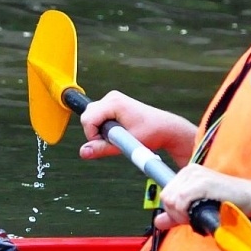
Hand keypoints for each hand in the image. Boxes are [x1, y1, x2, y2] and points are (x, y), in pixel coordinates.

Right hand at [78, 91, 194, 161]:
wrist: (166, 128)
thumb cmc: (152, 133)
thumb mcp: (126, 144)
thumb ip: (102, 148)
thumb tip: (83, 152)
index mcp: (114, 102)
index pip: (88, 119)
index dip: (92, 136)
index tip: (107, 143)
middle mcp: (111, 97)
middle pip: (87, 116)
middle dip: (95, 132)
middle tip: (115, 140)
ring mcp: (112, 99)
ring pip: (91, 116)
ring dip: (100, 130)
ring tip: (119, 135)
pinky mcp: (113, 104)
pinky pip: (97, 116)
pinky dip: (103, 127)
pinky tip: (118, 131)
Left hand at [154, 164, 250, 231]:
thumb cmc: (229, 203)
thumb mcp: (197, 209)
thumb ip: (177, 214)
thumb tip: (158, 222)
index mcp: (187, 173)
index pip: (165, 194)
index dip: (173, 211)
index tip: (185, 217)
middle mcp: (189, 171)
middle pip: (165, 197)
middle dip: (176, 214)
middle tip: (192, 219)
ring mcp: (196, 175)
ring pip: (171, 200)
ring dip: (181, 215)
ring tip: (197, 217)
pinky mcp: (203, 183)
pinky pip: (181, 201)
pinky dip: (186, 213)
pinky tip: (198, 215)